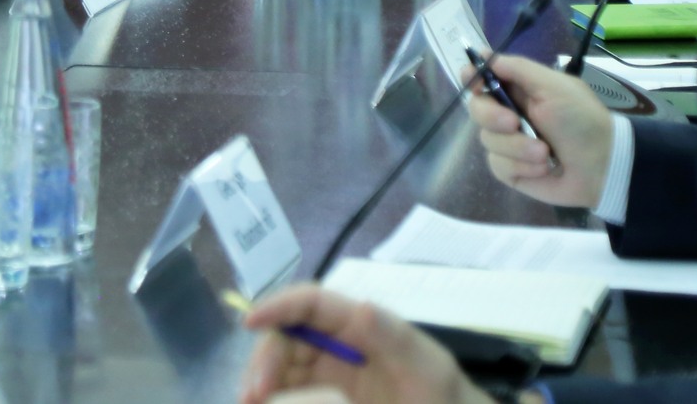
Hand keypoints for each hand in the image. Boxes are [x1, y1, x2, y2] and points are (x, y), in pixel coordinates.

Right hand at [240, 285, 488, 403]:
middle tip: (252, 394)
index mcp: (363, 325)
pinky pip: (295, 383)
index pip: (311, 303)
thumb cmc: (448, 402)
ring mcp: (338, 366)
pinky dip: (274, 390)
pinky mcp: (334, 390)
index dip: (278, 306)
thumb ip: (396, 341)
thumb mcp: (429, 373)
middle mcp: (345, 339)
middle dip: (266, 357)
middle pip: (290, 335)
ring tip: (249, 401)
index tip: (249, 322)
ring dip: (263, 376)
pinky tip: (261, 401)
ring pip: (286, 360)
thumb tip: (359, 306)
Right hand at [460, 53, 612, 207]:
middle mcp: (508, 114)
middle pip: (476, 109)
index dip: (471, 78)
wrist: (604, 166)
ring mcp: (508, 143)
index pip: (480, 78)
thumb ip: (517, 68)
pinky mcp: (511, 170)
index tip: (475, 83)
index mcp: (518, 91)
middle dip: (492, 117)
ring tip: (545, 152)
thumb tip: (479, 53)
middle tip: (515, 124)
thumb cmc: (582, 120)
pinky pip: (498, 165)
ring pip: (487, 140)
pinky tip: (543, 167)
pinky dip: (522, 166)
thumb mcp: (554, 86)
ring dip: (517, 147)